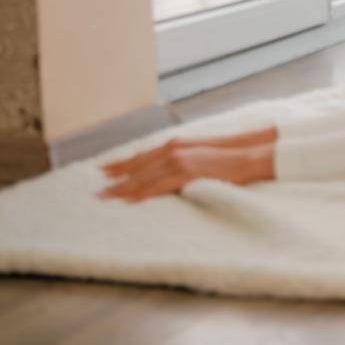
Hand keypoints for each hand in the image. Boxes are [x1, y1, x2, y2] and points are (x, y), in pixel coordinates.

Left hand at [97, 142, 273, 202]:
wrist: (248, 154)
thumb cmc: (227, 157)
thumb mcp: (199, 153)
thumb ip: (181, 159)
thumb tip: (167, 170)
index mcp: (175, 145)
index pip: (141, 156)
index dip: (121, 164)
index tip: (104, 171)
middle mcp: (173, 150)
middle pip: (137, 167)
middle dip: (115, 179)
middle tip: (97, 191)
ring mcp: (179, 161)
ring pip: (144, 177)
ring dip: (123, 188)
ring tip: (105, 198)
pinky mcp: (187, 173)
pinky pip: (159, 186)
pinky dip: (142, 193)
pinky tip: (130, 200)